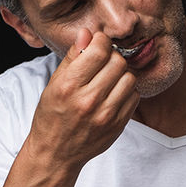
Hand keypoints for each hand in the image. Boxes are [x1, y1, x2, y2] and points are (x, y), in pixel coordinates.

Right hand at [28, 28, 137, 170]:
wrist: (56, 153)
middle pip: (118, 62)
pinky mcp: (118, 125)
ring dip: (120, 74)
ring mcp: (106, 115)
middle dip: (111, 57)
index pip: (99, 50)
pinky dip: (125, 91)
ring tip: (107, 79)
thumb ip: (72, 58)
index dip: (101, 41)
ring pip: (129, 78)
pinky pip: (134, 96)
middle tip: (102, 62)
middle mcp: (89, 101)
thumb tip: (87, 34)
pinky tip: (112, 95)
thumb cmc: (51, 116)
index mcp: (69, 87)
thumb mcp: (54, 84)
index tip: (97, 43)